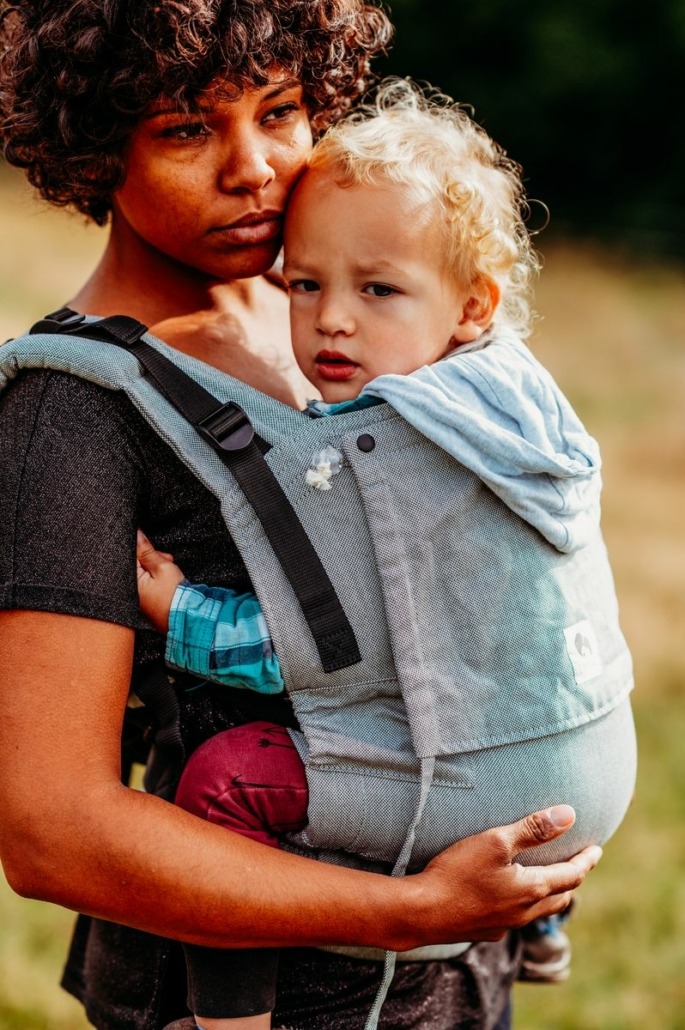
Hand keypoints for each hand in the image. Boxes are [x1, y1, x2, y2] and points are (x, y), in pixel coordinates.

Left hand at [136, 529, 184, 632]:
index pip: (128, 555)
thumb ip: (146, 550)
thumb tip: (136, 534)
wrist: (186, 617)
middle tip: (165, 559)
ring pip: (141, 571)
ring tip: (168, 570)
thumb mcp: (162, 567)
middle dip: (150, 557)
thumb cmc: (174, 595)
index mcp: (128, 582)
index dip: (141, 547)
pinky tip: (166, 578)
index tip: (152, 548)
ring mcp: (135, 597)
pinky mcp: (144, 600)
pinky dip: (154, 576)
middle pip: (134, 563)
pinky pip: (145, 581)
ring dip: (154, 566)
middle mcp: (127, 591)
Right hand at [405, 805, 600, 947]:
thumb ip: (533, 829)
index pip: (571, 876)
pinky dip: (524, 905)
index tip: (597, 850)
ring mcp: (503, 925)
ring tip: (550, 881)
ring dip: (550, 895)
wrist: (421, 912)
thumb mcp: (495, 841)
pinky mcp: (484, 931)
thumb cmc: (458, 872)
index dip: (586, 862)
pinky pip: (515, 918)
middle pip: (559, 898)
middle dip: (572, 880)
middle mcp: (523, 913)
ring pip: (538, 912)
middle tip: (578, 865)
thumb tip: (569, 815)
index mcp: (531, 890)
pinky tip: (510, 898)